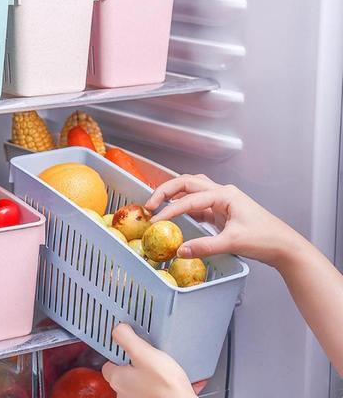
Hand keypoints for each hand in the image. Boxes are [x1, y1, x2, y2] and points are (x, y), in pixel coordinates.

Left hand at [102, 324, 197, 397]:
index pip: (108, 362)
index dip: (117, 350)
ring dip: (146, 370)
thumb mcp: (143, 353)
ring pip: (137, 378)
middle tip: (147, 351)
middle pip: (123, 370)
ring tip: (158, 363)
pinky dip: (156, 380)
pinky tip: (165, 374)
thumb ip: (127, 338)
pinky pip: (150, 386)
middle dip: (134, 360)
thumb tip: (118, 329)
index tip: (128, 342)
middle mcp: (124, 393)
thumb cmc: (165, 385)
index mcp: (117, 379)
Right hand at [145, 174, 304, 268]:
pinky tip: (176, 215)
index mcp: (225, 195)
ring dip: (174, 194)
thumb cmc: (265, 239)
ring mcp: (221, 201)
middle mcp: (222, 193)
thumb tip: (180, 251)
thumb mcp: (233, 242)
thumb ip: (204, 246)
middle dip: (166, 191)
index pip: (190, 199)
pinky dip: (184, 207)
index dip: (170, 209)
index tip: (155, 219)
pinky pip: (197, 204)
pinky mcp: (221, 211)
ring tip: (158, 204)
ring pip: (192, 190)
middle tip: (150, 204)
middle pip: (188, 183)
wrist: (284, 246)